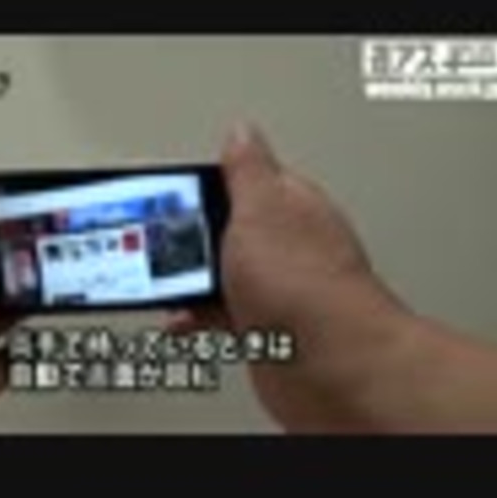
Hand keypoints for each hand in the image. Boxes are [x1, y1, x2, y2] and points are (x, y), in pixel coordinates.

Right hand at [172, 124, 496, 432]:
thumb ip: (247, 170)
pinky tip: (185, 320)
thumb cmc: (307, 285)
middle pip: (227, 230)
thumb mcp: (261, 208)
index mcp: (290, 204)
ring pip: (223, 276)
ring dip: (192, 282)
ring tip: (170, 286)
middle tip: (166, 246)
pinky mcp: (266, 329)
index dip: (202, 187)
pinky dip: (198, 316)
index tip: (169, 197)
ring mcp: (278, 290)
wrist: (330, 365)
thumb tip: (242, 132)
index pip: (242, 180)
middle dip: (191, 240)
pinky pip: (223, 314)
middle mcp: (288, 246)